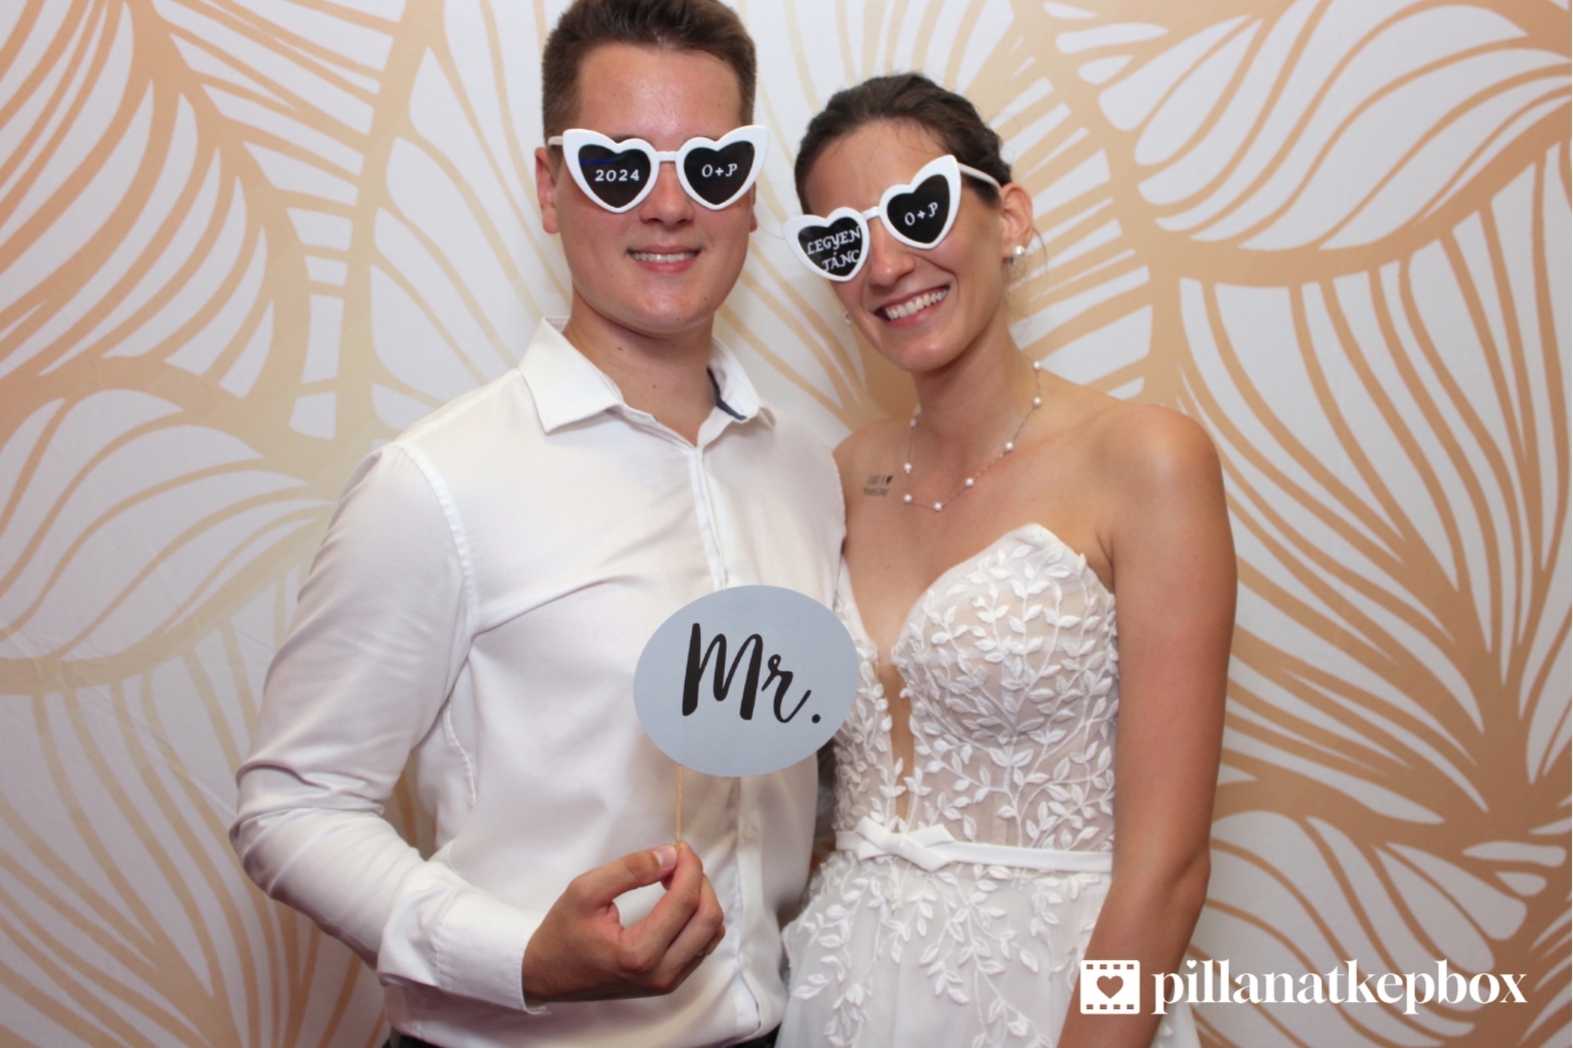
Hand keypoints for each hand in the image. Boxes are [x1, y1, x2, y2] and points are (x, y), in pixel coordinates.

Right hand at [520, 842, 724, 1002]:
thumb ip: (630, 869)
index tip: (680, 847)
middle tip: (679, 861)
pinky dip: (698, 918)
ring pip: (711, 934)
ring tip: (676, 880)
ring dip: (702, 899)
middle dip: (700, 881)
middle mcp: (660, 974)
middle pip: (708, 919)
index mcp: (638, 954)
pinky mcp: (669, 982)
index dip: (690, 867)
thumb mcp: (585, 890)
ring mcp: (667, 982)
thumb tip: (670, 855)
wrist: (546, 975)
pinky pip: (701, 946)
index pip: (685, 903)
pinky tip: (677, 901)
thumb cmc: (562, 932)